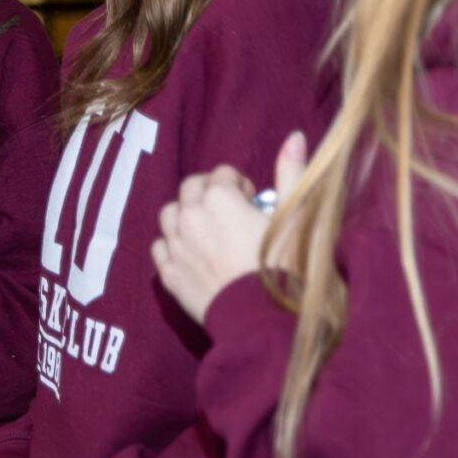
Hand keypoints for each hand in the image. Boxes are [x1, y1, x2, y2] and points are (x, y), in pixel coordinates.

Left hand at [152, 133, 305, 322]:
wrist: (264, 321)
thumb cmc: (287, 267)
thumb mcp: (296, 217)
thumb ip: (291, 172)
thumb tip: (293, 136)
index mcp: (219, 198)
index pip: (221, 173)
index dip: (239, 184)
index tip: (253, 200)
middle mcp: (189, 216)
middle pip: (190, 189)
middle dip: (209, 193)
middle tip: (231, 212)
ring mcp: (175, 247)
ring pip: (169, 216)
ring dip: (186, 215)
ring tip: (208, 230)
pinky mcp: (169, 275)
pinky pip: (161, 249)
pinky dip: (173, 245)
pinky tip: (192, 253)